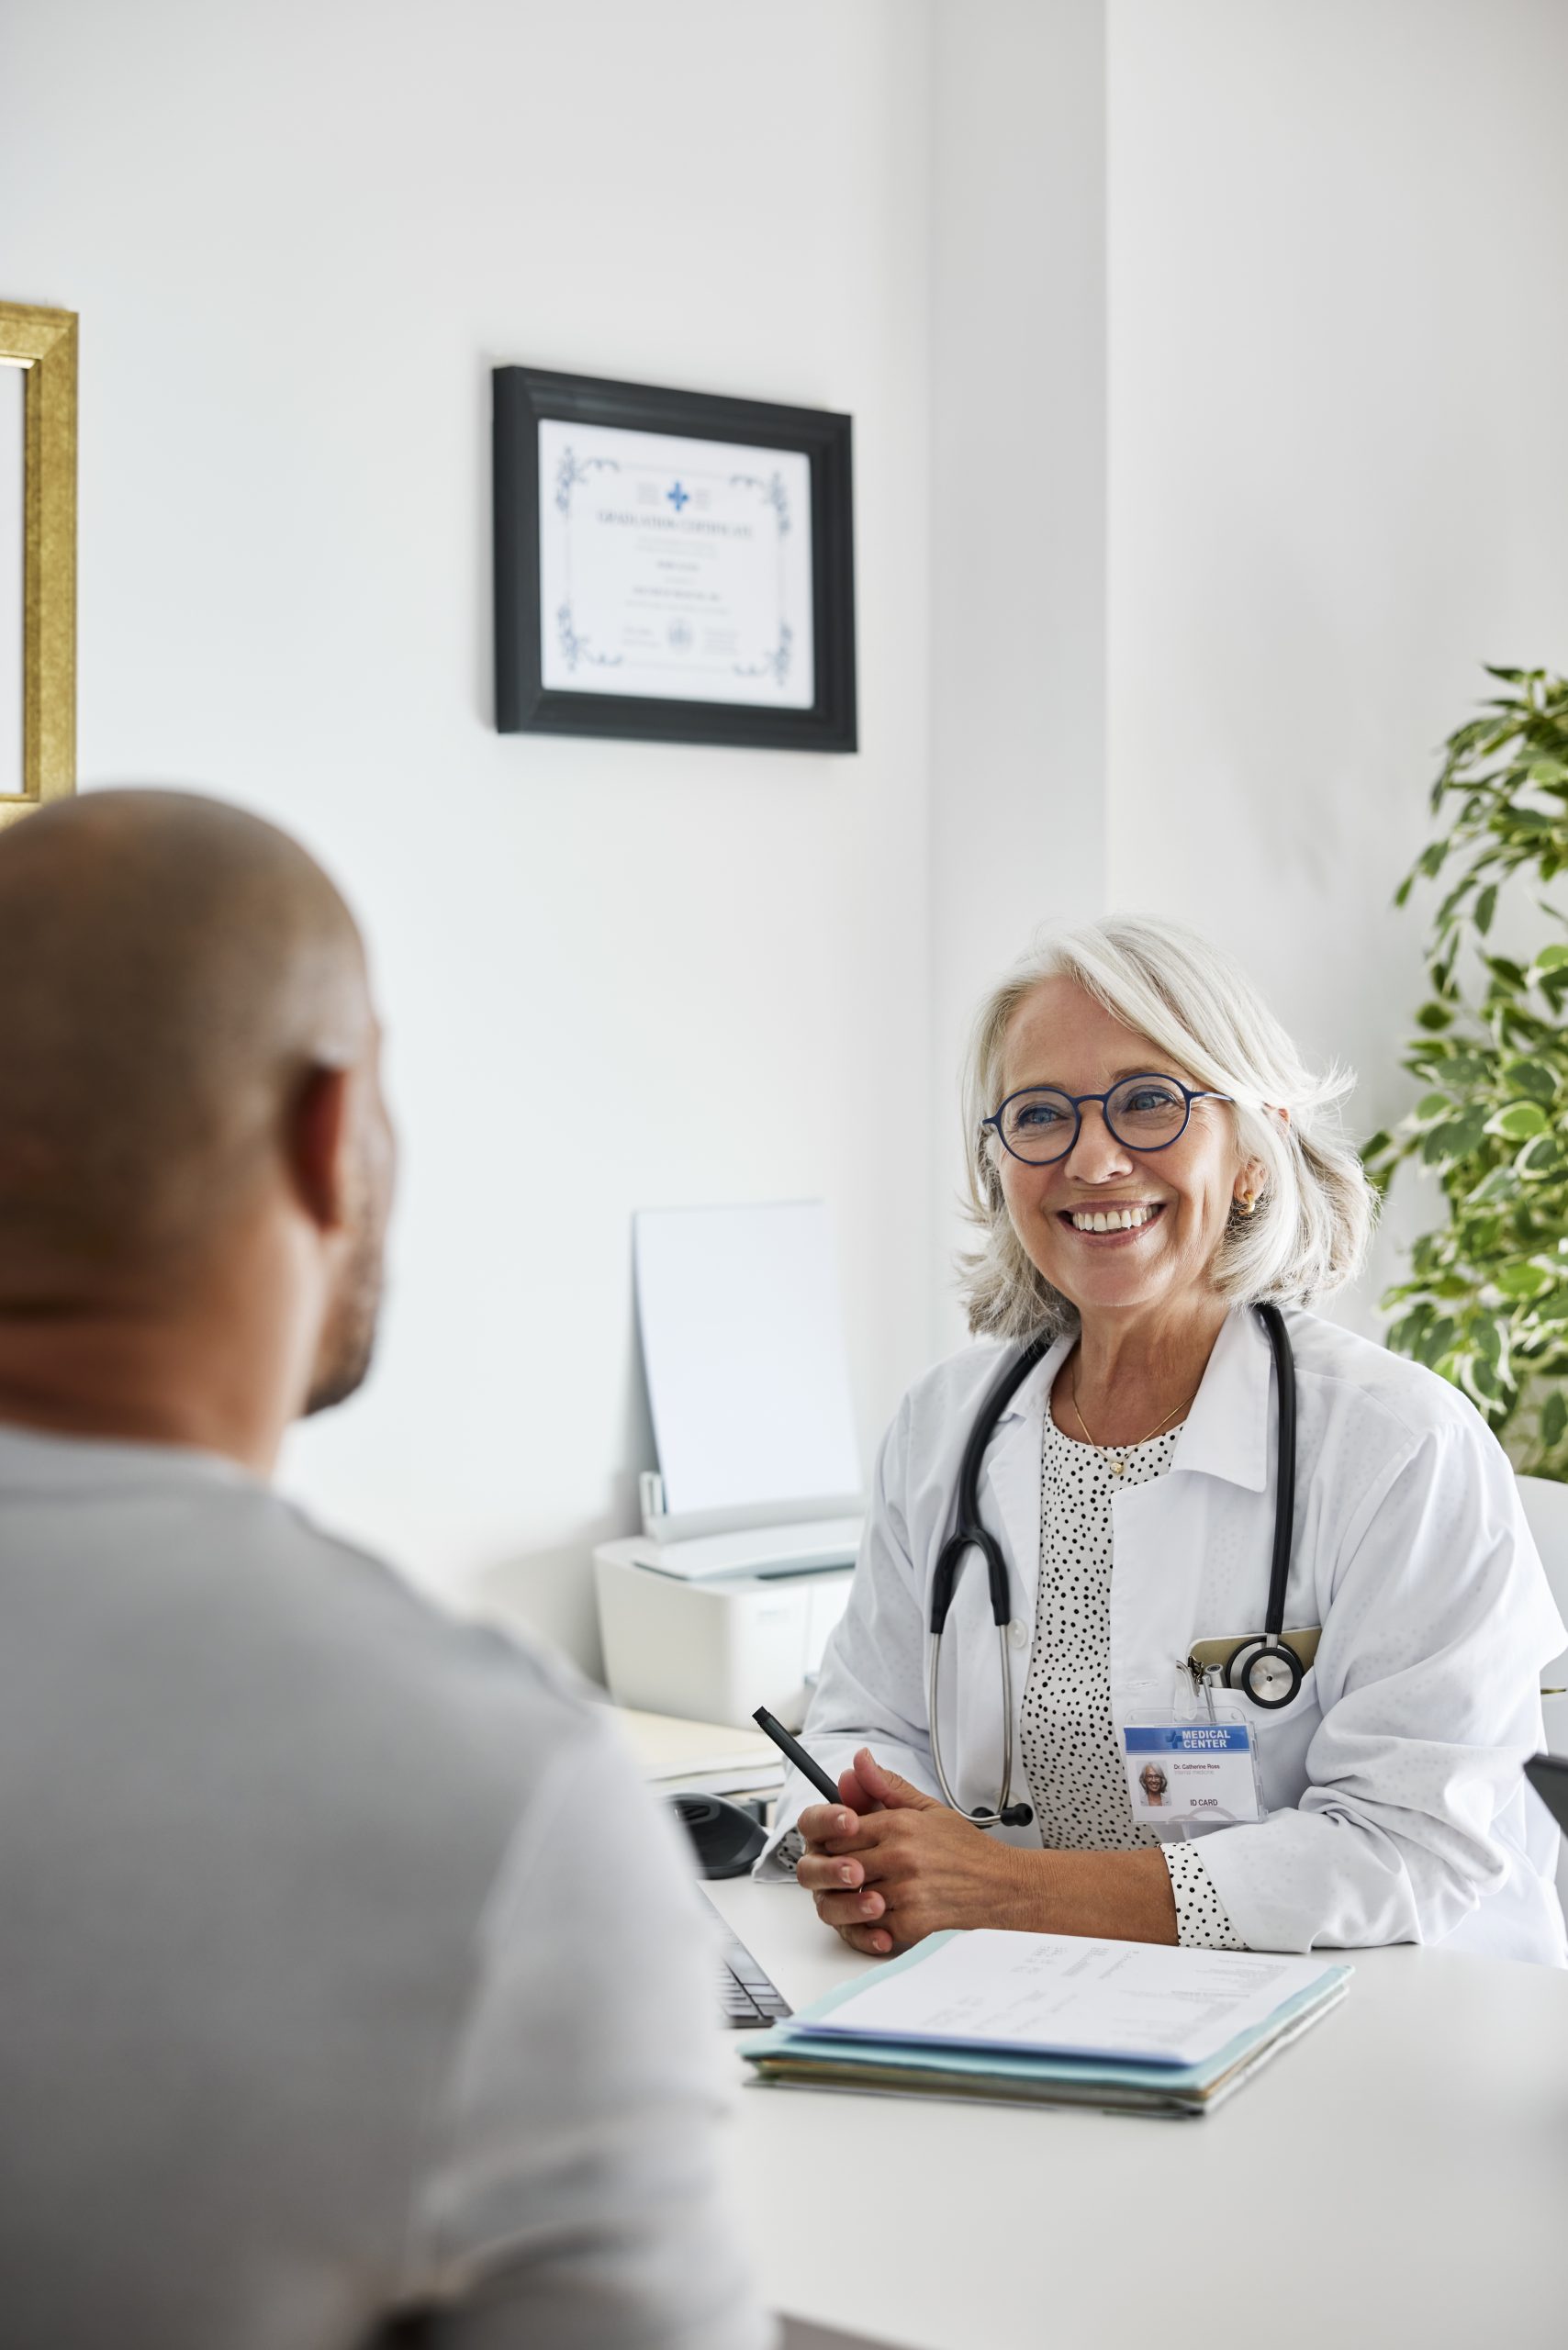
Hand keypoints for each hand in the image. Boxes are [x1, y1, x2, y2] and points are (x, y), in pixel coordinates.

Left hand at [794, 1746, 1026, 1955]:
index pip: (840, 1832)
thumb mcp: (928, 1809)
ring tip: (874, 1892)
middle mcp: (899, 1856)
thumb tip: (859, 1761)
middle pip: (841, 1864)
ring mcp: (904, 1891)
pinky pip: (872, 1925)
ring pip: (852, 1896)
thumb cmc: (966, 1850)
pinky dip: (876, 1922)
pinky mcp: (911, 1922)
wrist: (1003, 1886)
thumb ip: (887, 1786)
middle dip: (844, 1870)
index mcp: (899, 1825)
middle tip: (858, 1872)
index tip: (847, 1847)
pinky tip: (890, 1911)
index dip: (838, 1841)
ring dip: (857, 1897)